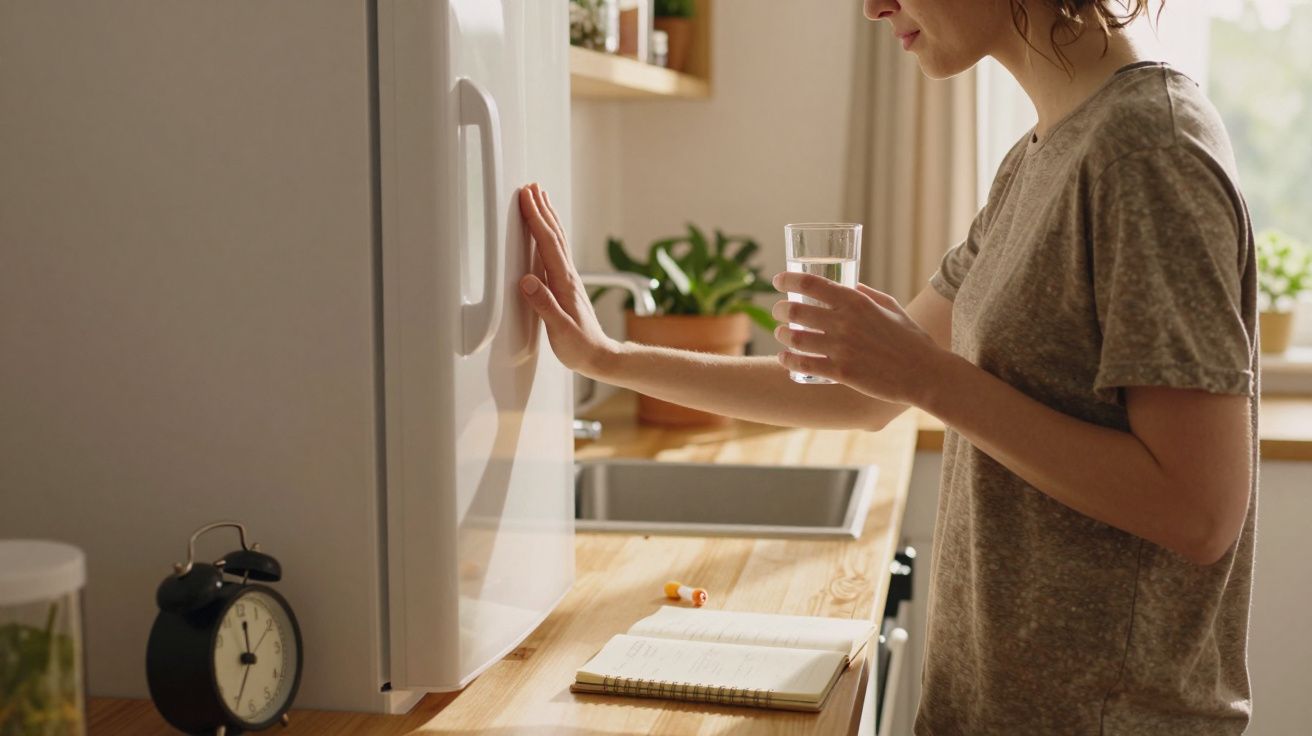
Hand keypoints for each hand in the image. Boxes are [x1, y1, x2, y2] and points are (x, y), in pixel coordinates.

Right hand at [517, 183, 618, 377]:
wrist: (600, 356)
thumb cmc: (580, 346)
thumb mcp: (559, 330)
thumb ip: (544, 305)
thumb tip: (527, 282)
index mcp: (564, 282)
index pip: (548, 244)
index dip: (536, 219)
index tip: (526, 198)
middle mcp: (568, 276)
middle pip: (554, 235)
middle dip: (541, 209)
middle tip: (531, 187)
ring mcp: (568, 279)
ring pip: (557, 240)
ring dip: (548, 218)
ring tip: (540, 199)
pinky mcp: (566, 285)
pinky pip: (556, 252)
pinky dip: (550, 235)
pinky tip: (546, 234)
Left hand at [770, 272, 949, 405]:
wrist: (924, 373)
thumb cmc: (911, 339)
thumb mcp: (892, 308)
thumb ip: (868, 294)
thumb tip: (850, 285)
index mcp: (856, 302)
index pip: (811, 284)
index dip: (788, 280)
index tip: (778, 281)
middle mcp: (844, 322)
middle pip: (795, 311)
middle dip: (780, 309)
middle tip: (779, 312)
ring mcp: (841, 348)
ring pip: (795, 338)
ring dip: (782, 335)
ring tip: (781, 334)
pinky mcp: (841, 372)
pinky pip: (804, 364)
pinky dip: (788, 360)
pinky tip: (784, 358)